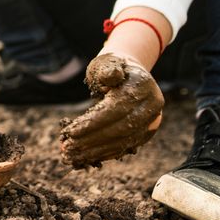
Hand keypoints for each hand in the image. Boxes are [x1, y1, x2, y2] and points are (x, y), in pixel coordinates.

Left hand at [59, 52, 163, 167]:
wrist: (130, 74)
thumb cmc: (111, 67)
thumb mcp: (107, 62)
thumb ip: (108, 69)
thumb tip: (111, 77)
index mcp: (143, 86)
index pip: (117, 109)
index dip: (93, 122)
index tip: (70, 132)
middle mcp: (152, 105)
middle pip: (121, 128)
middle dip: (92, 140)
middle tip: (68, 147)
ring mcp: (152, 120)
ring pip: (123, 141)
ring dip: (96, 150)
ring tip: (72, 156)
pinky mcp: (146, 132)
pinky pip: (125, 146)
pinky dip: (105, 153)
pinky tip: (87, 157)